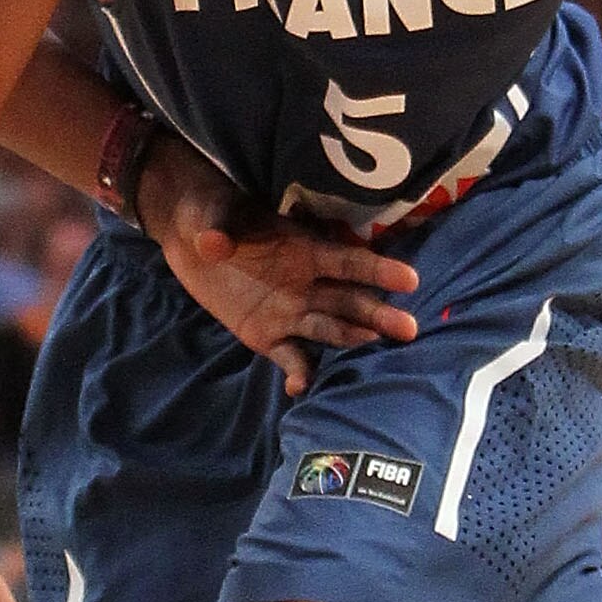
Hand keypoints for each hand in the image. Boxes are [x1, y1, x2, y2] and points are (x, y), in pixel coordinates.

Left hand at [140, 139, 419, 397]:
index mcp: (304, 249)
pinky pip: (290, 357)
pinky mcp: (265, 335)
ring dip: (352, 340)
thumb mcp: (213, 213)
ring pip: (329, 330)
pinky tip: (301, 390)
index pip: (347, 262)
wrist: (190, 235)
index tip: (409, 279)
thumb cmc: (210, 211)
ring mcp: (289, 312)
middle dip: (378, 314)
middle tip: (410, 329)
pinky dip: (299, 374)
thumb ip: (219, 229)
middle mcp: (305, 284)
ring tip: (374, 350)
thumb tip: (214, 245)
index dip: (377, 270)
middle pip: (349, 301)